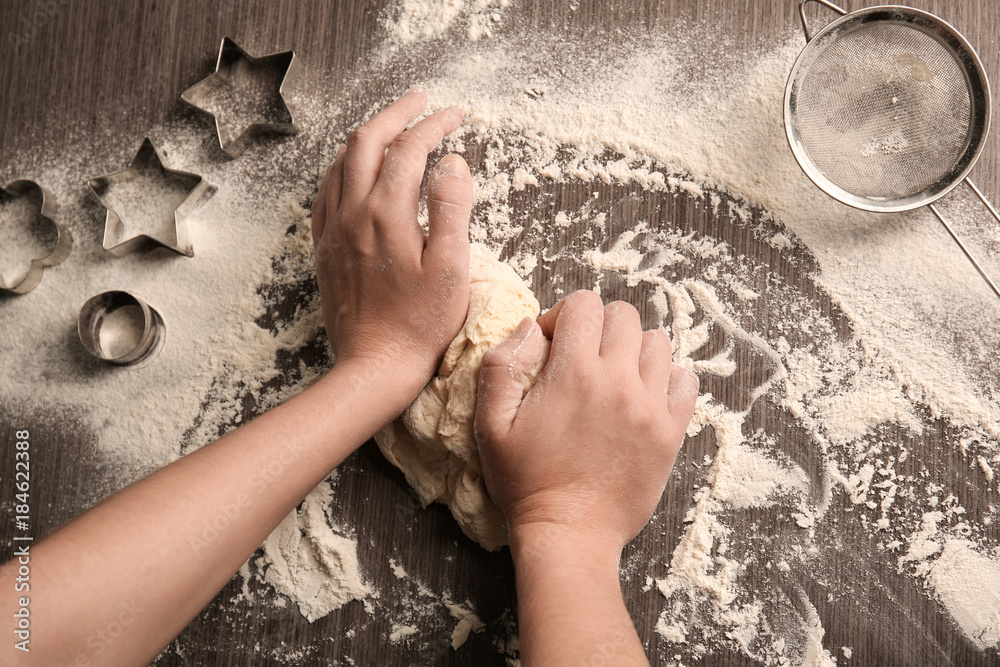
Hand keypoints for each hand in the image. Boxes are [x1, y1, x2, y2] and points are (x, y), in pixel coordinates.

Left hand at [311, 88, 472, 395]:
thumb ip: (452, 209)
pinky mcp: (325, 249)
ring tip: (392, 127)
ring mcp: (333, 230)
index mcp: (387, 214)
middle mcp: (353, 214)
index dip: (433, 125)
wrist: (374, 366)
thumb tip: (452, 163)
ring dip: (368, 136)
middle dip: (396, 113)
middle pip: (367, 142)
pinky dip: (344, 167)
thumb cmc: (420, 324)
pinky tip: (356, 171)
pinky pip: (326, 192)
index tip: (455, 116)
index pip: (410, 150)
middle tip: (421, 101)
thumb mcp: (451, 267)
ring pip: (341, 162)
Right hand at [474, 290, 698, 551]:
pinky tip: (642, 397)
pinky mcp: (671, 431)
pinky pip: (686, 381)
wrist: (570, 534)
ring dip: (632, 349)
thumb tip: (528, 328)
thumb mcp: (490, 425)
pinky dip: (667, 379)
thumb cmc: (525, 483)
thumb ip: (502, 366)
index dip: (563, 315)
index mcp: (573, 373)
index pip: (584, 304)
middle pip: (623, 315)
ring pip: (657, 343)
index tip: (553, 344)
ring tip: (613, 377)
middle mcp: (618, 381)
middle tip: (581, 358)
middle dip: (598, 326)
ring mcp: (650, 406)